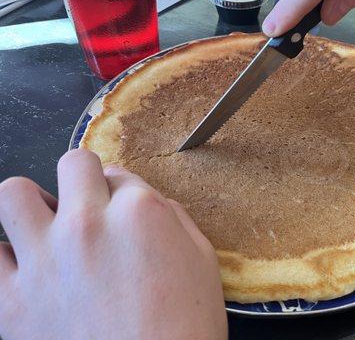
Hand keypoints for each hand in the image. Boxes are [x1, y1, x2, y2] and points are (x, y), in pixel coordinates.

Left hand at [0, 149, 226, 339]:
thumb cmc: (186, 327)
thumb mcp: (202, 260)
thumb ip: (173, 218)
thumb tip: (147, 202)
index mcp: (139, 212)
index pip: (119, 174)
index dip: (123, 194)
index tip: (123, 213)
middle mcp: (88, 225)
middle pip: (73, 164)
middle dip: (84, 178)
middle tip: (89, 205)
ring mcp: (45, 259)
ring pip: (13, 194)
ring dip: (31, 205)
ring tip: (46, 227)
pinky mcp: (13, 302)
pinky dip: (9, 259)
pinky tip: (29, 271)